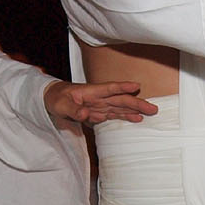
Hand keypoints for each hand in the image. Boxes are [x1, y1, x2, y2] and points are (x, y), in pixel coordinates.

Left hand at [43, 80, 158, 128]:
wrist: (52, 99)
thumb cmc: (56, 98)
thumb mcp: (61, 104)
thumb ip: (73, 109)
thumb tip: (85, 114)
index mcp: (91, 91)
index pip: (109, 88)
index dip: (122, 87)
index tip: (136, 86)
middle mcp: (99, 98)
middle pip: (120, 99)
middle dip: (137, 103)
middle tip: (152, 108)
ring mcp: (100, 105)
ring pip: (121, 106)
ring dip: (135, 109)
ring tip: (150, 112)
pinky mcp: (99, 112)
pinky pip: (115, 114)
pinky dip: (126, 116)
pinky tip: (137, 118)